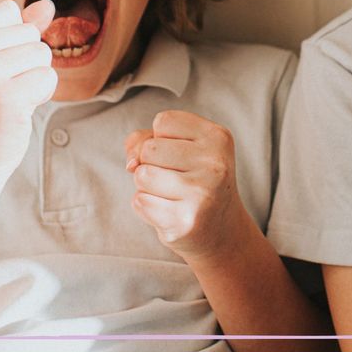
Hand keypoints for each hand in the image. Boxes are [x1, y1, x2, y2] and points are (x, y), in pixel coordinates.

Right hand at [0, 0, 57, 177]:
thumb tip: (48, 5)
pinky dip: (42, 93)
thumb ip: (20, 26)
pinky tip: (18, 109)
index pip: (9, 9)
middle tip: (1, 86)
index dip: (13, 37)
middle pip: (29, 32)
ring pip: (42, 52)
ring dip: (35, 76)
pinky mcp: (5, 98)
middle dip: (27, 59)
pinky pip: (48, 77)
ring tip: (9, 97)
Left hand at [124, 110, 248, 260]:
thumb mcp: (180, 148)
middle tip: (177, 179)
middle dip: (151, 163)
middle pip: (149, 149)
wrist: (221, 230)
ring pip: (142, 175)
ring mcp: (202, 193)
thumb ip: (145, 140)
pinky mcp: (185, 221)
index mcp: (218, 137)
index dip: (161, 138)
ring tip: (172, 195)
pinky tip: (170, 212)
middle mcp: (215, 164)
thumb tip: (131, 164)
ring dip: (146, 187)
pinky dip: (147, 207)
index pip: (163, 121)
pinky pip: (140, 202)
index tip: (182, 155)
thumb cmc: (194, 181)